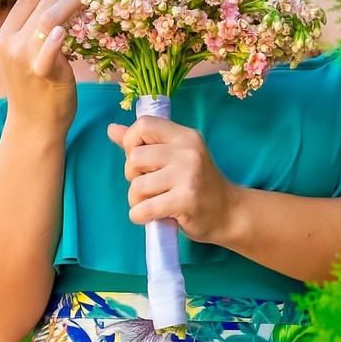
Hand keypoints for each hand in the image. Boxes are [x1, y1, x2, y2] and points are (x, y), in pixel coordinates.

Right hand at [0, 0, 84, 127]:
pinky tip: (67, 28)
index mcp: (5, 35)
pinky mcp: (41, 74)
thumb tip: (66, 1)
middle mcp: (10, 44)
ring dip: (70, 2)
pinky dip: (55, 38)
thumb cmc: (40, 88)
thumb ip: (40, 31)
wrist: (35, 124)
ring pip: (47, 20)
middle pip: (40, 4)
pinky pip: (47, 52)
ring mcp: (23, 59)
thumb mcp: (31, 54)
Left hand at [107, 116, 241, 245]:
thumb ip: (145, 144)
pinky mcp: (186, 200)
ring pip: (136, 186)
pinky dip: (140, 216)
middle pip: (134, 157)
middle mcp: (187, 151)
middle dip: (132, 176)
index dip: (130, 141)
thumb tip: (112, 129)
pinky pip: (144, 209)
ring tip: (152, 203)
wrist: (229, 212)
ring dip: (136, 200)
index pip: (144, 124)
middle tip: (149, 185)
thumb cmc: (198, 184)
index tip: (140, 160)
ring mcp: (188, 175)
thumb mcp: (176, 157)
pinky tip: (151, 217)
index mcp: (185, 136)